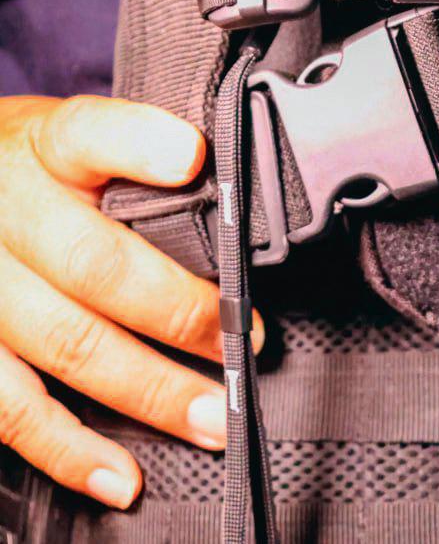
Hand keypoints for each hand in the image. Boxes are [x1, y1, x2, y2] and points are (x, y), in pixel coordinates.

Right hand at [0, 96, 262, 508]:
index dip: (140, 143)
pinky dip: (69, 450)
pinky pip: (10, 408)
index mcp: (40, 147)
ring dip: (150, 390)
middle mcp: (4, 213)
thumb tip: (233, 190)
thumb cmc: (27, 173)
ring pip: (66, 343)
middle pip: (95, 264)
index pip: (88, 132)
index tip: (192, 157)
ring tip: (212, 418)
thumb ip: (136, 156)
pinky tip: (120, 474)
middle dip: (183, 312)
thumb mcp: (66, 138)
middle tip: (247, 344)